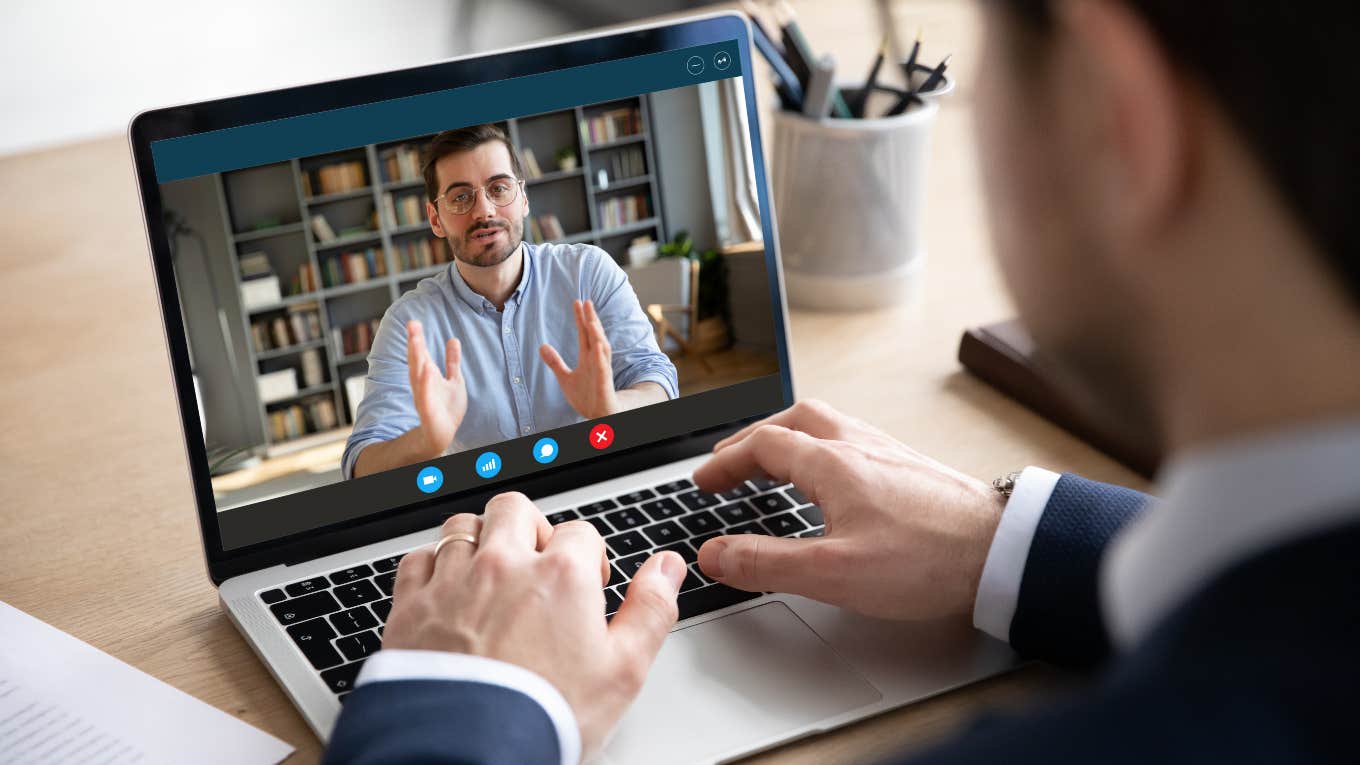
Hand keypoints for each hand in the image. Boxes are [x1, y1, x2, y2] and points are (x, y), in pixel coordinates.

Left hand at [383, 493, 686, 756]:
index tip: (586, 589)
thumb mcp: (623, 670)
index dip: (589, 559)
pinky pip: (417, 559)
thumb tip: (668, 567)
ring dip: (480, 541)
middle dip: (530, 529)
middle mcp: (503, 564)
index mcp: (560, 574)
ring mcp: (452, 581)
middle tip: (537, 566)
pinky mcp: (410, 606)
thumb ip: (651, 609)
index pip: (580, 532)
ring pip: (463, 526)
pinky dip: (433, 567)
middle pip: (515, 508)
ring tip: (491, 576)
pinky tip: (446, 593)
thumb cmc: (547, 716)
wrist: (471, 754)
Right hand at [406, 319, 465, 456]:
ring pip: (418, 374)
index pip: (421, 353)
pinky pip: (425, 395)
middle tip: (412, 324)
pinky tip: (426, 370)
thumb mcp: (454, 380)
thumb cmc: (447, 408)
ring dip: (416, 358)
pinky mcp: (427, 410)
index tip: (414, 322)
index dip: (417, 338)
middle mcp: (423, 383)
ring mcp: (424, 396)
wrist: (443, 433)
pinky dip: (425, 383)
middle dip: (414, 343)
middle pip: (417, 360)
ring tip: (416, 341)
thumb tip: (453, 340)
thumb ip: (452, 361)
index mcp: (428, 375)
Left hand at [540, 300, 617, 418]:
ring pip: (602, 350)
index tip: (578, 302)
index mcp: (588, 358)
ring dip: (597, 334)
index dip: (581, 318)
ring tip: (591, 320)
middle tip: (586, 302)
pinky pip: (604, 369)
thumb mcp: (565, 378)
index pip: (585, 334)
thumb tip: (542, 346)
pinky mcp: (605, 385)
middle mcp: (597, 362)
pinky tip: (599, 346)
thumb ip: (555, 362)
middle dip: (591, 320)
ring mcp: (602, 372)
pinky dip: (601, 358)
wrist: (599, 417)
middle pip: (595, 336)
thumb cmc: (586, 397)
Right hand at [692, 400, 1005, 620]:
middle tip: (731, 461)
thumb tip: (714, 554)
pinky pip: (853, 439)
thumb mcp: (832, 572)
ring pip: (826, 424)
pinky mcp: (912, 467)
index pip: (761, 445)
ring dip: (789, 436)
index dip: (725, 462)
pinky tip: (834, 475)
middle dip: (753, 438)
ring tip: (774, 461)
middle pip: (793, 420)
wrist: (1003, 550)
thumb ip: (765, 563)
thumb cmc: (927, 560)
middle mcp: (859, 445)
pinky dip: (822, 447)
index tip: (703, 482)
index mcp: (832, 462)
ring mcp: (889, 452)